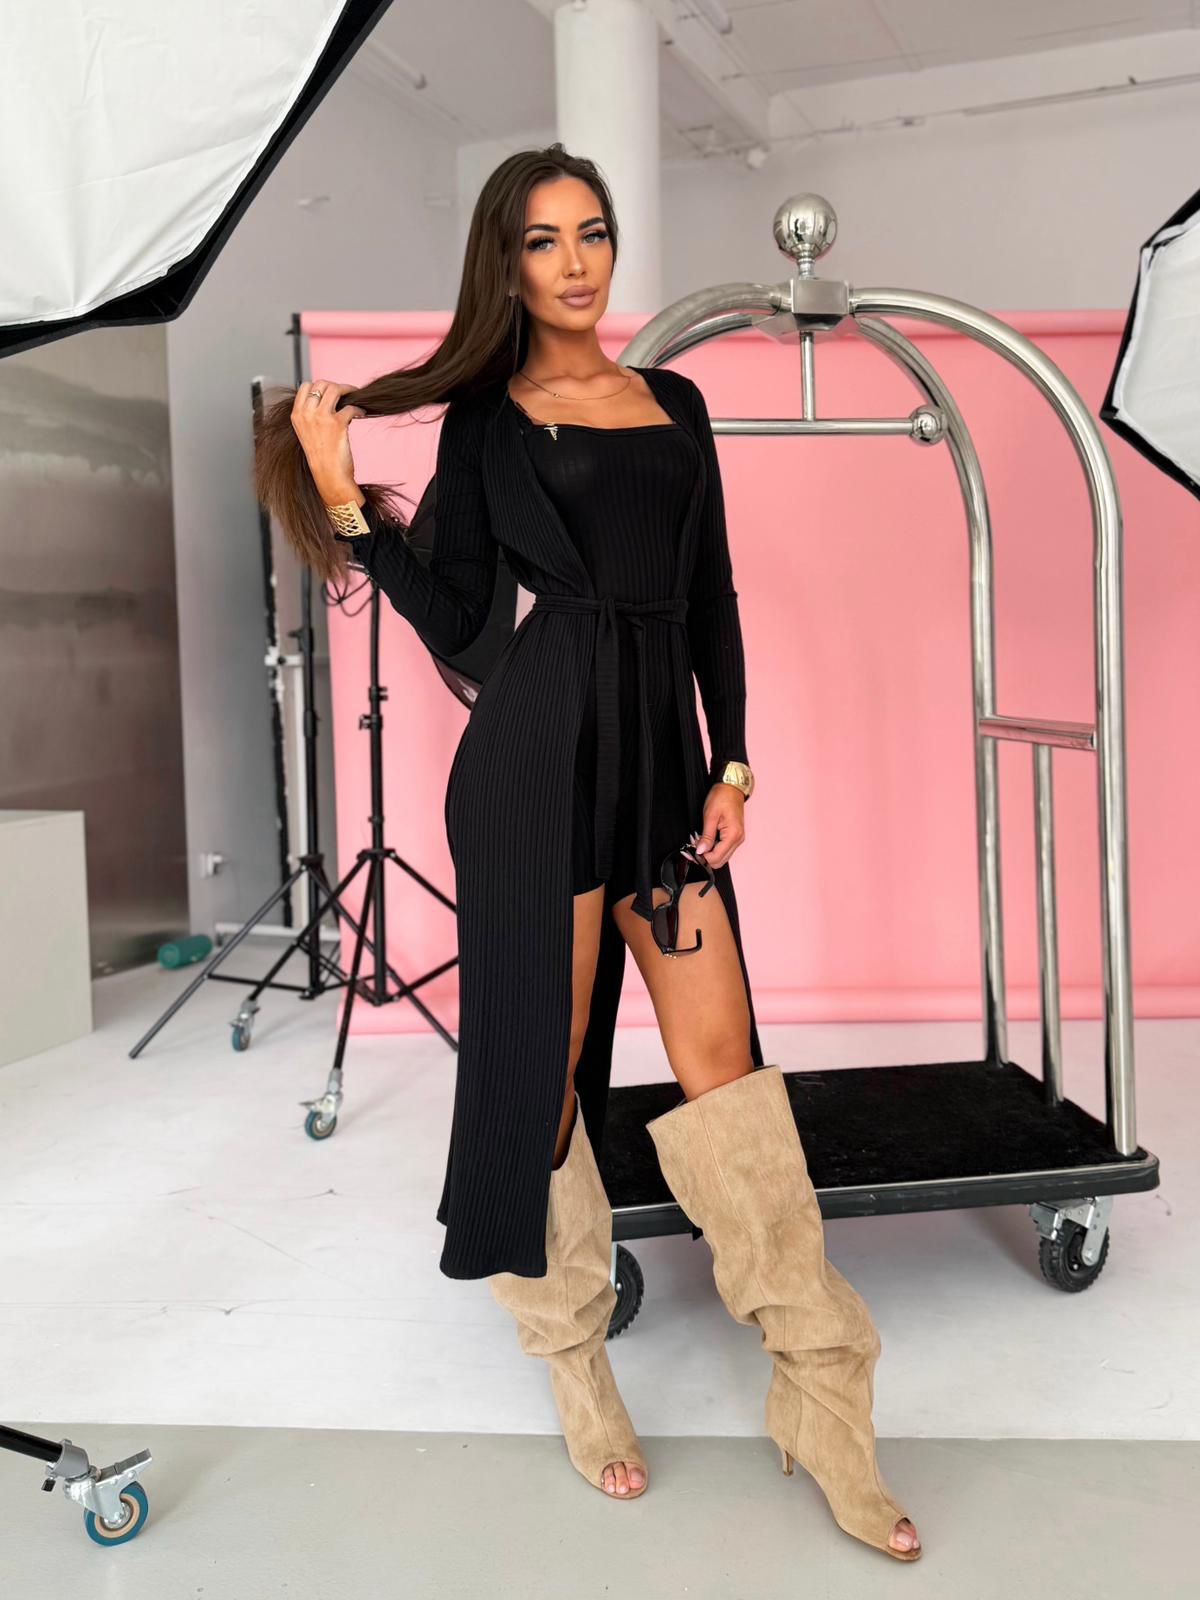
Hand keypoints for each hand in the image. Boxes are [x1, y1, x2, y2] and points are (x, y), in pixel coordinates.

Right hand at [290, 380, 364, 501]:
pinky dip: (359, 409)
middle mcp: (307, 414)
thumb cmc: (320, 457)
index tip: (330, 391)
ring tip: (356, 397)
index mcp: (297, 415)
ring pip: (335, 389)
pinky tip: (361, 414)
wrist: (328, 475)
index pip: (305, 386)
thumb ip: (311, 415)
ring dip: (348, 390)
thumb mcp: (306, 432)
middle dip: (336, 385)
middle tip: (346, 392)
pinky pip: (351, 407)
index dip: (320, 385)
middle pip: (321, 384)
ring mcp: (321, 418)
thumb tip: (329, 399)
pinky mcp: (337, 424)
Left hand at [691, 783, 745, 869]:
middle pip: (720, 861)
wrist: (732, 788)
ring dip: (710, 852)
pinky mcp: (735, 836)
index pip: (717, 858)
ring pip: (722, 856)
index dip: (703, 857)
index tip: (694, 849)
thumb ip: (706, 836)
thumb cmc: (722, 797)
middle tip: (696, 845)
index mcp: (733, 835)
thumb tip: (701, 851)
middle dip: (706, 856)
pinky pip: (724, 849)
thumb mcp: (710, 816)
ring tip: (702, 840)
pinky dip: (715, 848)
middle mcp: (738, 840)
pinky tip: (708, 839)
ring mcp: (738, 839)